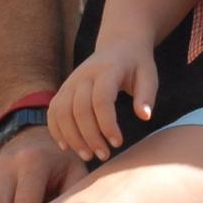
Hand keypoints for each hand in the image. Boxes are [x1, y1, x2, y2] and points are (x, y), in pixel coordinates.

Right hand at [50, 43, 157, 160]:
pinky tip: (67, 147)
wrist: (118, 45)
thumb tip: (144, 116)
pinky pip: (53, 111)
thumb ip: (147, 95)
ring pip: (62, 112)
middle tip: (104, 155)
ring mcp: (70, 81)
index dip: (107, 124)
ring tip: (87, 156)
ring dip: (72, 137)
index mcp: (107, 70)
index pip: (101, 99)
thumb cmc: (136, 65)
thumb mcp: (149, 75)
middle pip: (79, 109)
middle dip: (90, 136)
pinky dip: (56, 130)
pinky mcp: (63, 89)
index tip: (118, 143)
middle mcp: (84, 75)